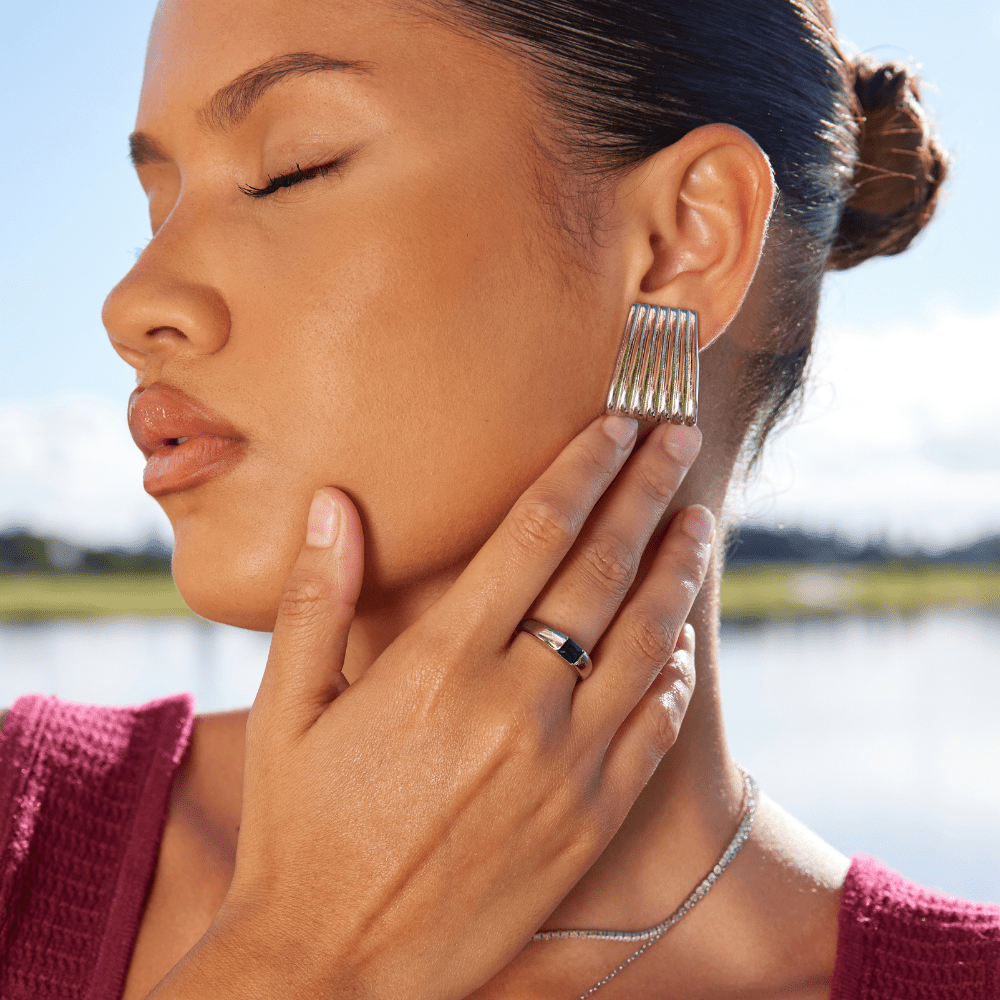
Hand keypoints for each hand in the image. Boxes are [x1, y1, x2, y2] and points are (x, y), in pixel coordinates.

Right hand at [149, 415, 713, 999]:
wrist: (335, 970)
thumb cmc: (299, 833)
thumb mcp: (286, 711)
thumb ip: (316, 600)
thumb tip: (335, 503)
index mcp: (440, 666)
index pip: (533, 534)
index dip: (581, 469)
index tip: (615, 425)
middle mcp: (515, 704)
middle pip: (602, 571)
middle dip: (644, 492)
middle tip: (678, 437)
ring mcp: (564, 766)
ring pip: (646, 642)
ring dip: (678, 572)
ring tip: (703, 519)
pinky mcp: (589, 822)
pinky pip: (652, 728)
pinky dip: (673, 672)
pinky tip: (682, 637)